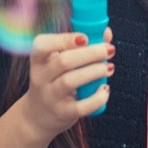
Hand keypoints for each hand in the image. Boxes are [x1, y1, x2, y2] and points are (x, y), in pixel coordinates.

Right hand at [19, 28, 114, 142]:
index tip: (85, 37)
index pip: (43, 45)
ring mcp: (50, 96)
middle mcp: (40, 77)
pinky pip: (81, 106)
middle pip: (64, 61)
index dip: (64, 39)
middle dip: (90, 53)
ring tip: (109, 67)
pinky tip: (105, 89)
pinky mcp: (63, 113)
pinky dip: (97, 98)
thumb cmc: (55, 79)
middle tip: (109, 49)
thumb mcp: (59, 60)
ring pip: (71, 81)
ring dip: (94, 71)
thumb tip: (106, 32)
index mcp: (39, 59)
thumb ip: (81, 45)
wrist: (38, 115)